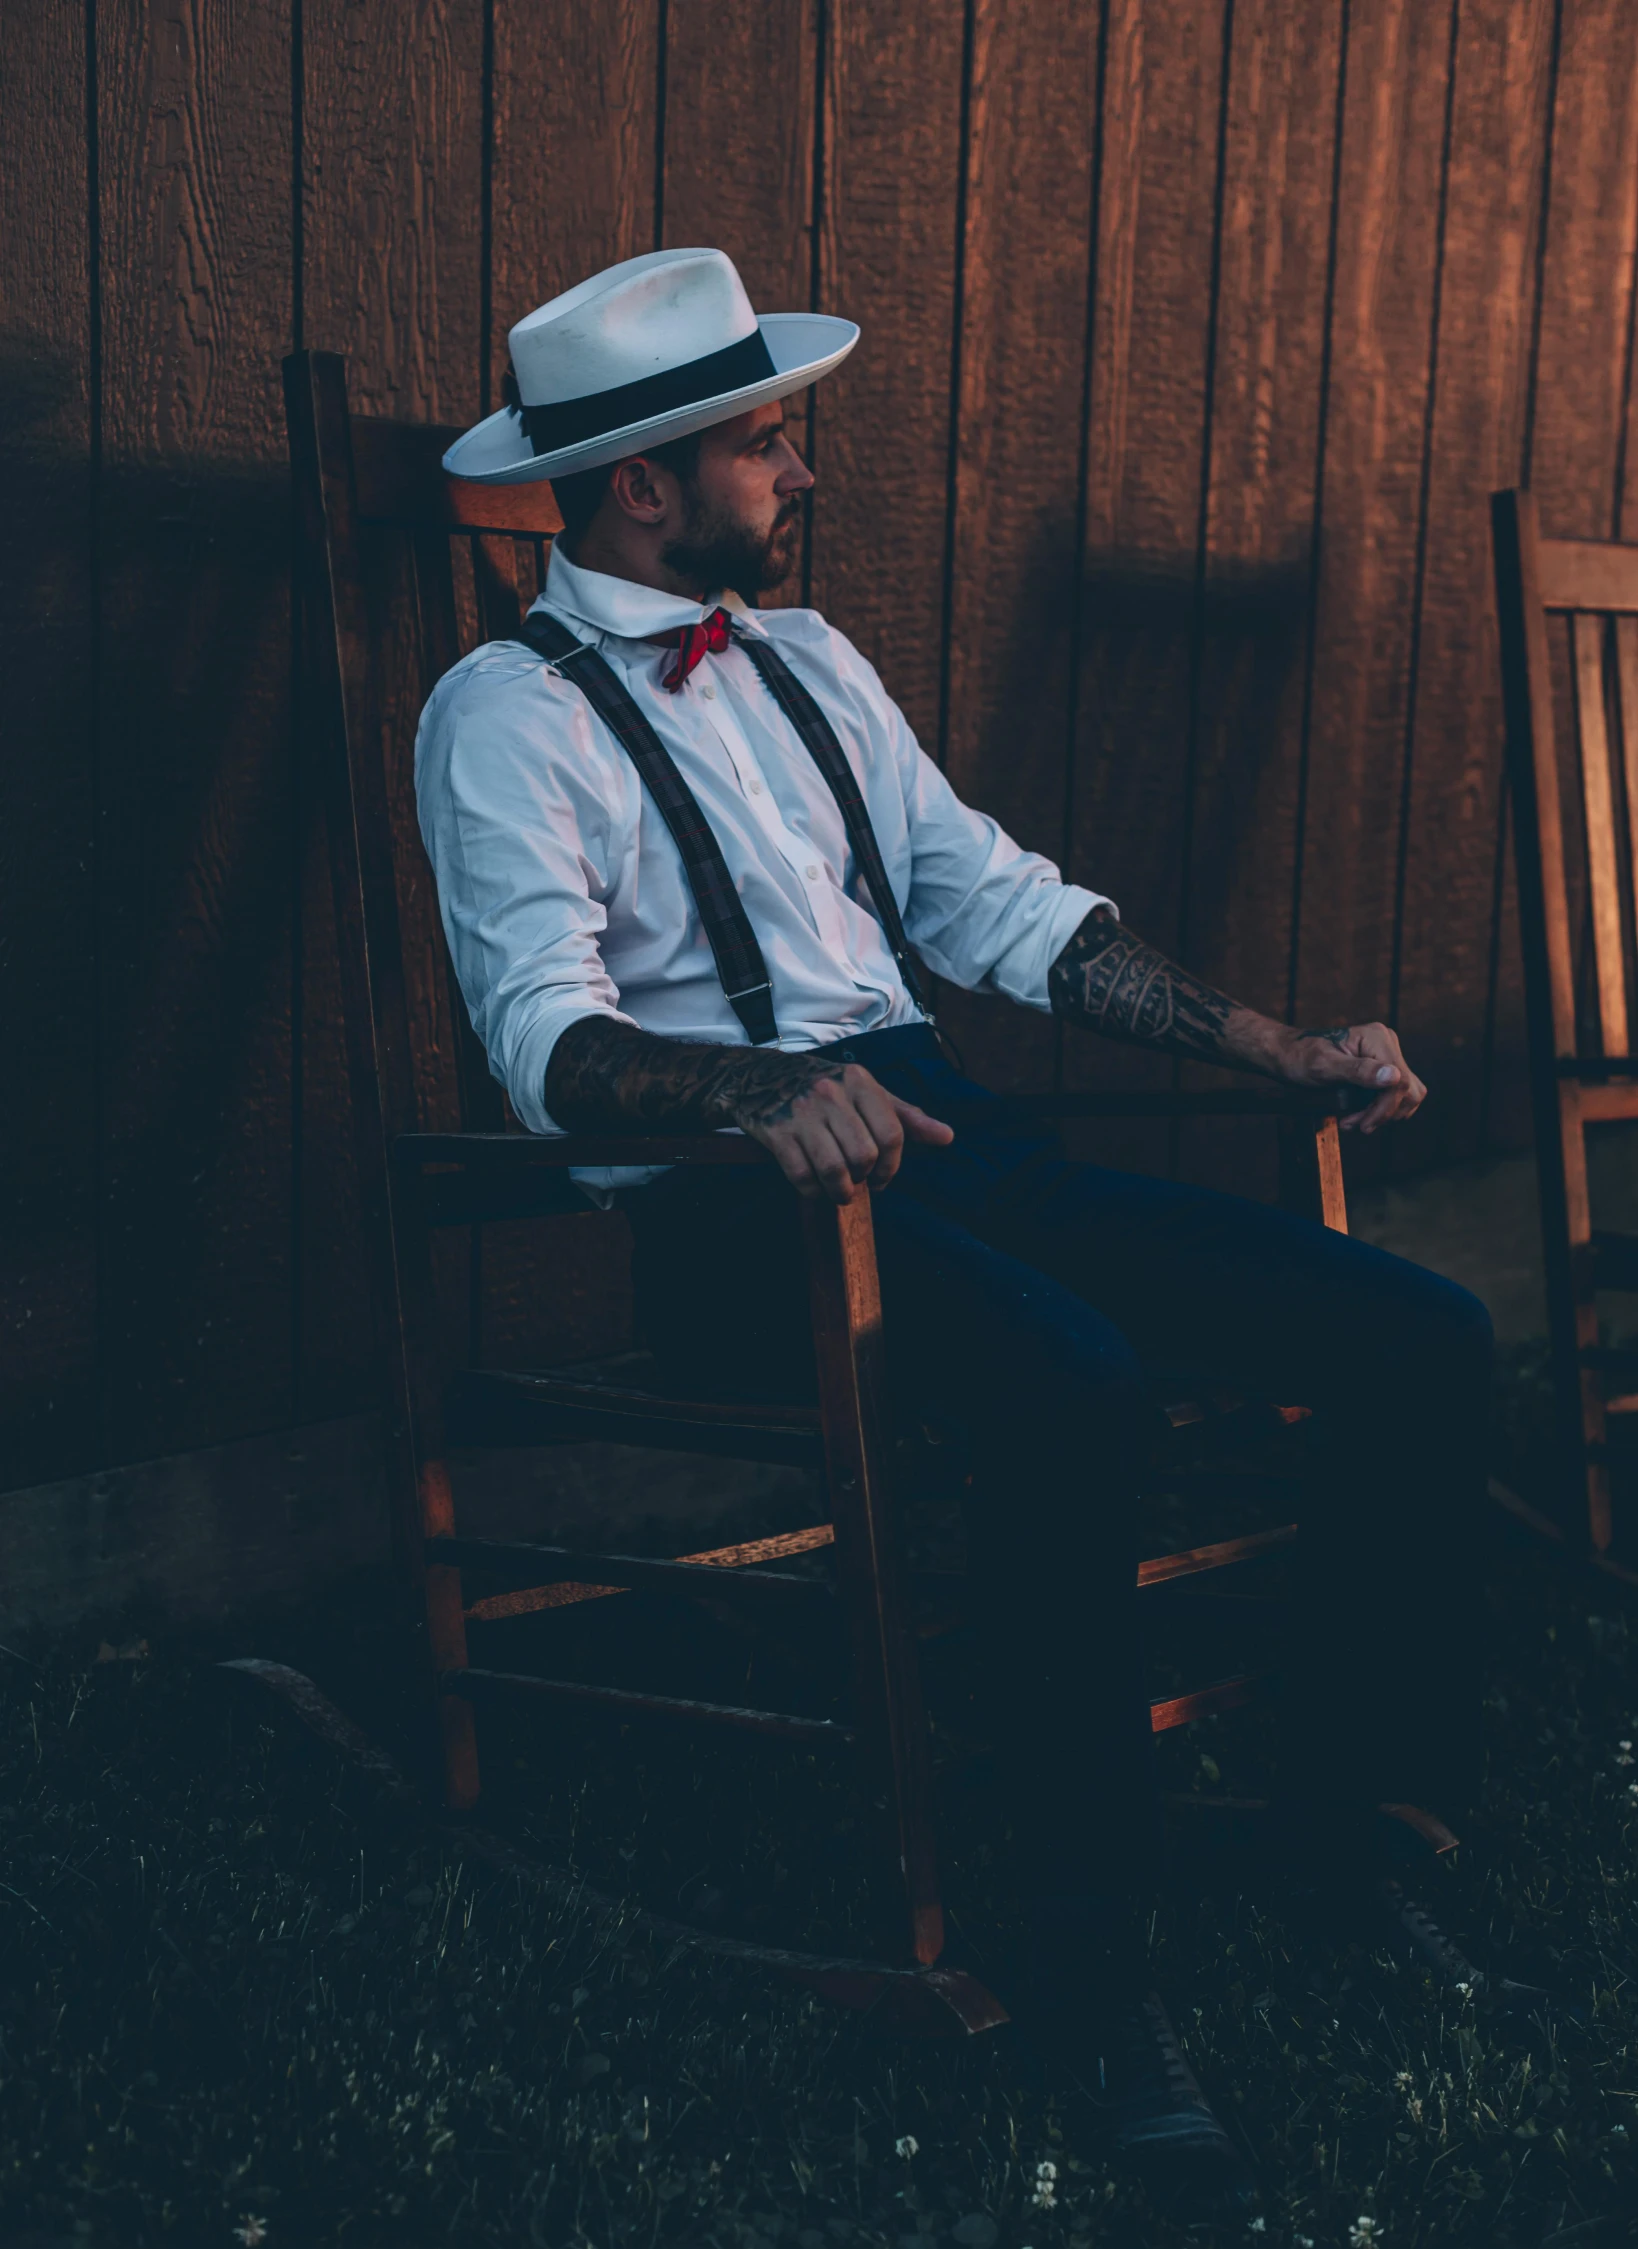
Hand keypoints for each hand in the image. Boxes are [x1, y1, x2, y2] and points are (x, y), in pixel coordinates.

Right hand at [732, 1061, 953, 1202]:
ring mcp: (802, 1113)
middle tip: (857, 1179)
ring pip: (835, 1170)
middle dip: (865, 1178)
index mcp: (859, 1081)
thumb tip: (947, 1137)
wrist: (759, 1077)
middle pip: (864, 1156)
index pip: (892, 1134)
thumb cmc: (823, 1088)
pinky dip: (813, 1191)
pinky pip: (802, 1177)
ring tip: (840, 1190)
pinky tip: (816, 1187)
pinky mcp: (777, 1132)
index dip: (892, 1166)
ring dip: (841, 1192)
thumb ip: (906, 1116)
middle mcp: (831, 1093)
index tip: (883, 1178)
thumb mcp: (866, 1092)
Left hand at [1273, 1021, 1426, 1133]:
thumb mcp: (1324, 1067)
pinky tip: (1357, 1115)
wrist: (1288, 1055)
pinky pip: (1395, 1095)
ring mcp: (1386, 1055)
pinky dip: (1379, 1110)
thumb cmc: (1300, 1058)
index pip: (1400, 1081)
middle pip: (1407, 1090)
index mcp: (1377, 1038)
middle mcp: (1387, 1042)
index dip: (1385, 1109)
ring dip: (1382, 1114)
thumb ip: (1358, 1071)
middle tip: (1355, 1125)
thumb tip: (1394, 1077)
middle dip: (1383, 1113)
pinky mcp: (1382, 1067)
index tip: (1363, 1126)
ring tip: (1352, 1121)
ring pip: (1406, 1095)